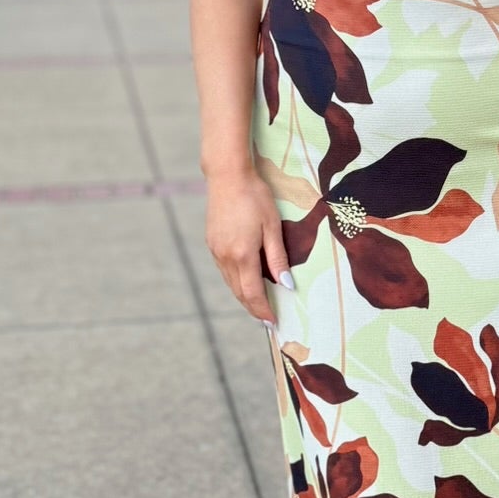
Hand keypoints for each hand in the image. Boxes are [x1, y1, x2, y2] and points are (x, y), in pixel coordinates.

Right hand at [204, 168, 293, 326]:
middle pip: (239, 292)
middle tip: (268, 319)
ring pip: (230, 283)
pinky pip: (225, 270)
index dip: (263, 310)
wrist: (228, 176)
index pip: (253, 293)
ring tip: (259, 304)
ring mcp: (216, 250)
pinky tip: (246, 280)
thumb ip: (278, 258)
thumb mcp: (272, 226)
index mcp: (242, 254)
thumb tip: (286, 286)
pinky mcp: (212, 243)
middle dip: (254, 308)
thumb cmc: (255, 197)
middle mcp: (225, 257)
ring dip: (244, 296)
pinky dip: (236, 281)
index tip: (273, 322)